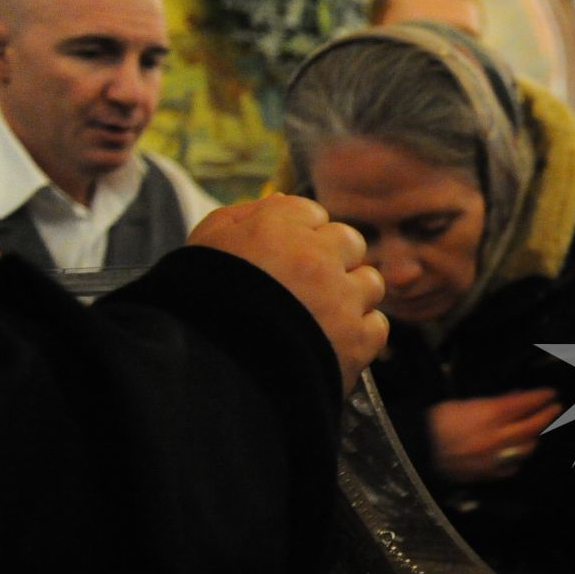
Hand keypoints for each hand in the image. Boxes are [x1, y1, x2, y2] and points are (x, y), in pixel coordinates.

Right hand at [188, 195, 385, 393]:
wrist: (212, 372)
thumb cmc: (198, 304)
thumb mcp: (205, 245)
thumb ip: (242, 216)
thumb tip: (283, 201)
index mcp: (277, 228)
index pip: (311, 213)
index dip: (299, 235)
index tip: (284, 257)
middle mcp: (316, 257)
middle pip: (349, 241)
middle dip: (333, 259)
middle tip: (306, 285)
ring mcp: (341, 299)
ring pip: (370, 281)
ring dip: (352, 295)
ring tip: (319, 316)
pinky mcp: (358, 340)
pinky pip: (377, 324)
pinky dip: (359, 333)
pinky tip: (331, 341)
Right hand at [427, 388, 562, 483]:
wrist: (415, 449)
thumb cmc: (436, 421)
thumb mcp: (466, 404)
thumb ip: (494, 402)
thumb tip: (516, 398)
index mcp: (490, 415)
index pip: (526, 404)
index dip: (542, 397)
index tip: (551, 393)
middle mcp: (498, 438)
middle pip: (534, 427)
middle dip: (548, 415)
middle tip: (557, 407)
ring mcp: (495, 458)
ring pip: (527, 449)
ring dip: (536, 437)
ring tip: (538, 429)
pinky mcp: (488, 474)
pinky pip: (512, 467)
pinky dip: (519, 458)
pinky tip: (519, 452)